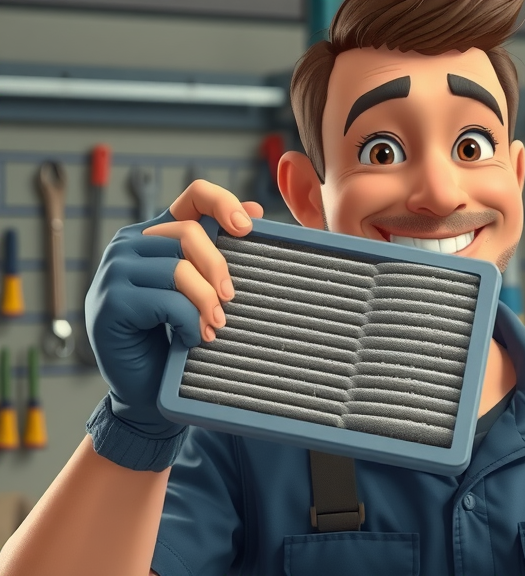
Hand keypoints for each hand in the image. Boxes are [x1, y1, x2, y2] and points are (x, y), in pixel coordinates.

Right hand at [85, 180, 261, 438]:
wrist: (147, 389)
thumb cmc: (178, 335)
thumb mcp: (206, 289)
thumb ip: (222, 252)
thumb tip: (256, 210)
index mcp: (158, 233)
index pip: (193, 196)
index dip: (223, 202)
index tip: (247, 229)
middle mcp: (130, 244)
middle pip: (190, 234)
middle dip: (219, 269)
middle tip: (230, 301)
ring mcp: (114, 272)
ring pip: (178, 269)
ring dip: (205, 303)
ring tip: (212, 327)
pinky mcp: (110, 302)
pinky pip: (165, 302)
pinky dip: (186, 323)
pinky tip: (188, 338)